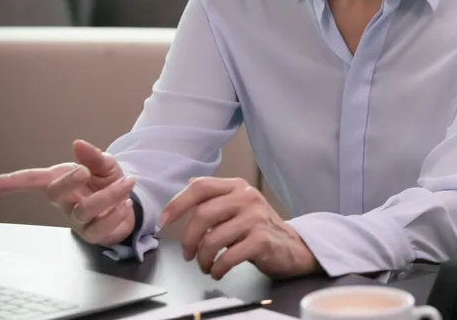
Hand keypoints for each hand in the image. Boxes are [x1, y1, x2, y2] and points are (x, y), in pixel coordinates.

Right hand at [0, 140, 136, 246]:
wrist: (128, 205)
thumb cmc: (108, 183)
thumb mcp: (106, 165)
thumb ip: (93, 156)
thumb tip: (78, 144)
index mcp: (63, 181)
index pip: (34, 180)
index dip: (13, 182)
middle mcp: (66, 201)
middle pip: (54, 193)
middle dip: (68, 180)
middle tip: (85, 170)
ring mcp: (77, 219)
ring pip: (84, 210)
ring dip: (109, 195)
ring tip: (127, 182)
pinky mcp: (93, 233)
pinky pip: (101, 226)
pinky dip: (117, 213)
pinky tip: (125, 204)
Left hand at [160, 177, 318, 279]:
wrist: (292, 247)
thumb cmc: (260, 228)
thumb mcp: (239, 205)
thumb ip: (216, 196)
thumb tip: (188, 185)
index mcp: (237, 186)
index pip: (200, 187)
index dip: (177, 204)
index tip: (164, 222)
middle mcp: (247, 197)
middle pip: (202, 215)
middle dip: (188, 240)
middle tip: (188, 254)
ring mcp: (255, 218)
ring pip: (212, 239)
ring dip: (203, 258)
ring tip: (206, 266)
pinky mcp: (261, 240)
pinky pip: (227, 257)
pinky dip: (217, 268)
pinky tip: (219, 271)